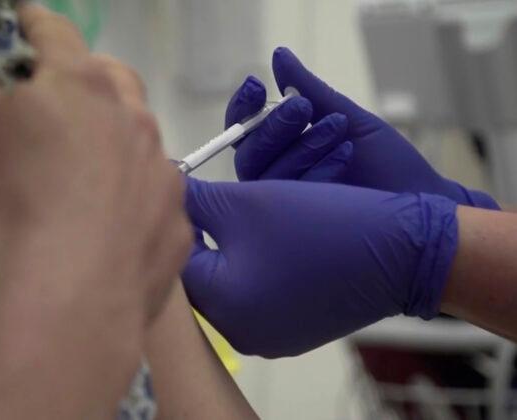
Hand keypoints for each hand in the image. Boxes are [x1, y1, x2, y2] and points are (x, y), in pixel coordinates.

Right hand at [0, 5, 191, 416]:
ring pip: (144, 143)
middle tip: (62, 103)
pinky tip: (115, 231)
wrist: (67, 303)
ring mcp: (165, 178)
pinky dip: (138, 205)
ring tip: (89, 177)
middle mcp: (136, 122)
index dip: (32, 25)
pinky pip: (158, 203)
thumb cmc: (6, 202)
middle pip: (114, 81)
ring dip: (119, 146)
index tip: (21, 28)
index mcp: (83, 86)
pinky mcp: (177, 231)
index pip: (55, 33)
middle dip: (88, 81)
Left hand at [183, 178, 457, 357]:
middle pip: (202, 278)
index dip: (176, 221)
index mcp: (224, 307)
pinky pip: (258, 297)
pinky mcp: (293, 332)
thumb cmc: (323, 225)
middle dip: (202, 236)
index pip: (176, 261)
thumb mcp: (247, 202)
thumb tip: (165, 188)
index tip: (181, 194)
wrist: (402, 251)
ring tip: (239, 219)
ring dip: (230, 251)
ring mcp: (270, 338)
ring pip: (230, 286)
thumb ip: (195, 199)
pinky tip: (268, 243)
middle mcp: (242, 335)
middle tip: (207, 203)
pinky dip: (256, 269)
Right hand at [226, 48, 498, 208]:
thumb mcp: (347, 117)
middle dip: (273, 127)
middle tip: (303, 107)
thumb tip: (279, 55)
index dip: (243, 107)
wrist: (419, 200)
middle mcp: (276, 176)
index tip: (257, 84)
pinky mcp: (299, 227)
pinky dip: (317, 172)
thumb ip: (309, 90)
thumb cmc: (386, 162)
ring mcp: (286, 204)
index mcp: (281, 149)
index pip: (245, 129)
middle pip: (248, 153)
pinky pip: (290, 199)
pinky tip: (345, 156)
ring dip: (301, 147)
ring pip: (266, 177)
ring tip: (338, 129)